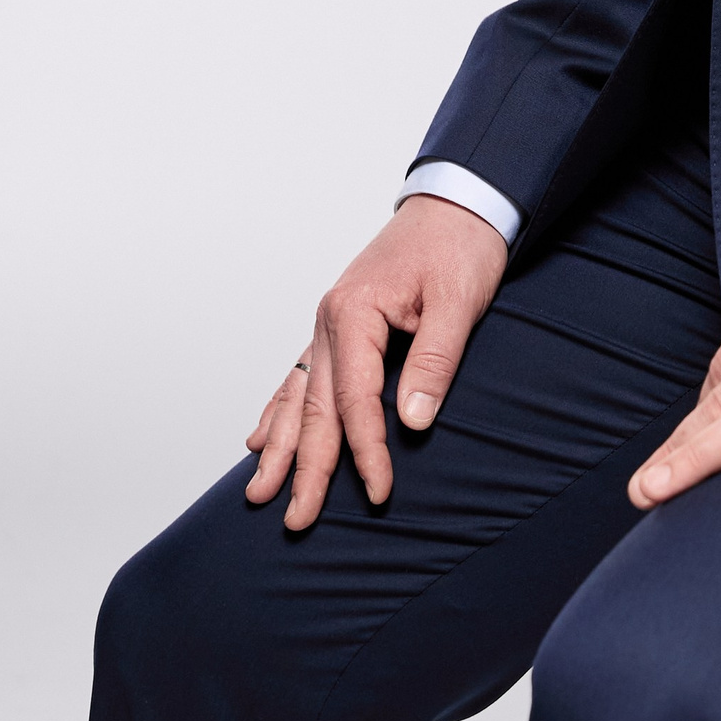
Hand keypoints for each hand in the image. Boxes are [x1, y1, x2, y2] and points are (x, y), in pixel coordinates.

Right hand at [245, 196, 508, 531]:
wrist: (459, 201)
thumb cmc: (461, 245)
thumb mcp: (458, 301)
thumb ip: (434, 361)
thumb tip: (413, 421)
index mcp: (355, 313)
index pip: (355, 400)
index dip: (367, 451)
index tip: (378, 493)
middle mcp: (331, 320)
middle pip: (316, 407)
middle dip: (305, 467)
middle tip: (296, 520)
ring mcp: (330, 322)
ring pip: (299, 395)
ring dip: (281, 446)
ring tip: (259, 492)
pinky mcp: (341, 324)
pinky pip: (302, 375)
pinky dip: (280, 410)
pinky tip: (260, 437)